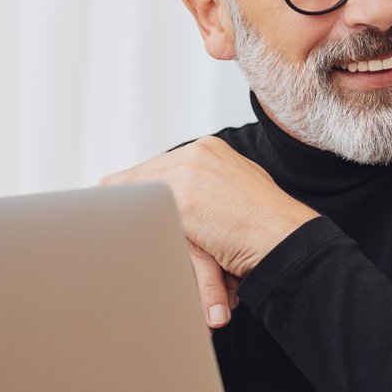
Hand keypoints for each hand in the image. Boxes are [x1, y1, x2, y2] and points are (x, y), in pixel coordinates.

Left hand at [101, 138, 318, 326]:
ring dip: (123, 209)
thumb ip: (210, 189)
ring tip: (107, 213)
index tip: (125, 196)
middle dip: (123, 195)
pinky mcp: (182, 200)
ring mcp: (188, 173)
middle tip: (104, 203)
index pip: (161, 165)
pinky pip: (139, 211)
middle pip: (141, 174)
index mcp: (210, 150)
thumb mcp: (238, 193)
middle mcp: (197, 154)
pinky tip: (116, 227)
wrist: (286, 241)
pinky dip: (126, 221)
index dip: (142, 185)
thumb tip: (184, 202)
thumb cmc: (269, 229)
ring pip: (134, 190)